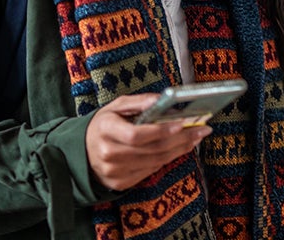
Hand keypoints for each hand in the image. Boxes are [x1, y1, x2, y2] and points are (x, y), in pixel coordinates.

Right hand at [85, 93, 211, 190]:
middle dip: (181, 139)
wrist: (82, 152)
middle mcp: (109, 153)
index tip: (182, 123)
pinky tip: (179, 148)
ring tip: (195, 138)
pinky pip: (151, 171)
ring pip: (155, 162)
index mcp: (105, 129)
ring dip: (179, 150)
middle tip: (201, 130)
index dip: (161, 131)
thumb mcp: (116, 106)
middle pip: (151, 150)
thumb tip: (162, 99)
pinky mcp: (121, 183)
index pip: (137, 134)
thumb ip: (139, 102)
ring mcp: (114, 172)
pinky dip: (167, 159)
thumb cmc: (104, 125)